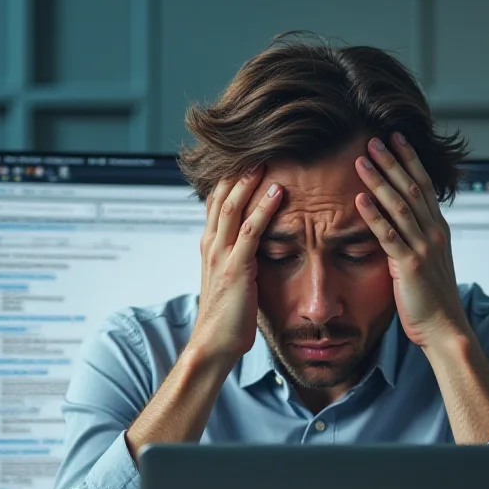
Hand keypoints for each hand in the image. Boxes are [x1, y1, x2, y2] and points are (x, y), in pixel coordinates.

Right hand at [189, 166, 282, 363]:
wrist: (213, 345)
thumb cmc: (226, 319)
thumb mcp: (230, 282)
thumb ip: (238, 260)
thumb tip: (256, 250)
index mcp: (210, 246)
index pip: (217, 201)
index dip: (231, 177)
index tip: (250, 156)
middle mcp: (211, 245)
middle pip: (222, 195)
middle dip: (240, 168)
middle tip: (260, 143)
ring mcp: (221, 255)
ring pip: (234, 206)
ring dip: (251, 179)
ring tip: (270, 155)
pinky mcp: (236, 268)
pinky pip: (251, 231)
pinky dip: (264, 208)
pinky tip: (278, 191)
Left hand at [354, 133, 468, 350]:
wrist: (445, 328)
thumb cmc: (432, 299)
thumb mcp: (427, 262)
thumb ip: (416, 241)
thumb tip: (400, 225)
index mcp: (438, 230)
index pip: (424, 185)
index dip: (410, 160)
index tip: (396, 138)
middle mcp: (434, 233)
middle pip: (412, 188)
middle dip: (392, 162)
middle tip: (374, 139)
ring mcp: (423, 248)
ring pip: (400, 206)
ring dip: (379, 181)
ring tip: (362, 161)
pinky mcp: (410, 266)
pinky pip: (389, 236)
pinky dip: (373, 216)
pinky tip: (359, 200)